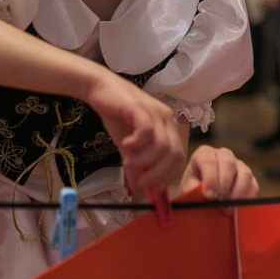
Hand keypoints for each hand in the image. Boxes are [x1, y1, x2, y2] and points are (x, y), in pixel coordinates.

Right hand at [83, 74, 184, 191]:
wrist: (100, 89)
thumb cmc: (117, 116)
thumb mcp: (127, 147)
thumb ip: (136, 166)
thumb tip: (139, 189)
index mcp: (168, 129)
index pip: (179, 158)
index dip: (167, 176)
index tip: (151, 188)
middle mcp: (166, 120)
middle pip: (175, 155)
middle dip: (159, 174)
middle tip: (141, 183)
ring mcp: (155, 112)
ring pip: (163, 146)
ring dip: (144, 161)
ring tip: (127, 163)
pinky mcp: (140, 108)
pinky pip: (147, 131)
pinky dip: (137, 144)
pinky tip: (125, 145)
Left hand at [179, 145, 257, 202]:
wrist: (200, 198)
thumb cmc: (192, 192)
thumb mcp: (189, 190)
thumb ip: (196, 190)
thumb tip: (209, 196)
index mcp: (204, 154)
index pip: (209, 161)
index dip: (210, 179)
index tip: (209, 196)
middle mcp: (223, 155)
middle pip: (228, 164)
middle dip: (224, 186)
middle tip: (219, 204)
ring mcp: (238, 164)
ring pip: (245, 174)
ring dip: (237, 194)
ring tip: (227, 208)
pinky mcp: (248, 177)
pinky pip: (254, 185)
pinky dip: (246, 198)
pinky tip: (236, 207)